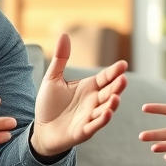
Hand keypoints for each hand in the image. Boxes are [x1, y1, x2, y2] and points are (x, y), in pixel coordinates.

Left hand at [30, 34, 127, 157]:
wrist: (41, 129)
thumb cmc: (49, 104)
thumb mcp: (53, 78)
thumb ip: (61, 59)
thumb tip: (64, 34)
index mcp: (88, 87)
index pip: (105, 78)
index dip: (114, 72)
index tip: (123, 64)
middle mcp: (93, 101)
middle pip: (109, 92)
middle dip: (117, 87)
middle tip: (123, 79)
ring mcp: (90, 116)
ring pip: (105, 109)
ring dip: (112, 104)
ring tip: (116, 97)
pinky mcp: (84, 131)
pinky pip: (95, 125)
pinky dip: (102, 120)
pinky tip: (107, 113)